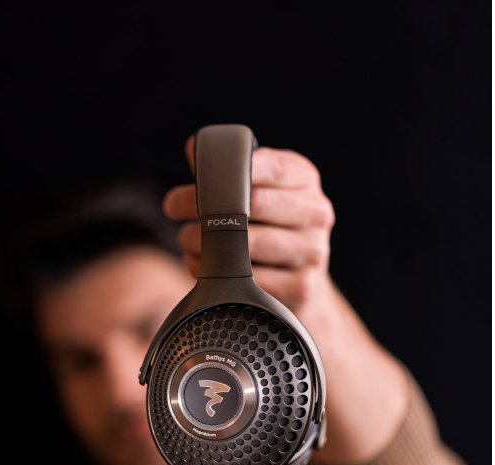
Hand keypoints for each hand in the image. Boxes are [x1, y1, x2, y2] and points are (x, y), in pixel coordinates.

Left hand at [163, 134, 409, 464]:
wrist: (300, 285)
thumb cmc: (268, 229)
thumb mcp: (255, 192)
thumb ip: (226, 169)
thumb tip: (194, 146)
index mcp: (305, 181)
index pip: (271, 166)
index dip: (230, 171)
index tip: (197, 181)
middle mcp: (317, 213)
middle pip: (253, 204)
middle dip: (205, 205)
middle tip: (177, 208)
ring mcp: (313, 252)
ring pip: (248, 243)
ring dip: (205, 242)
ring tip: (186, 240)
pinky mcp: (302, 287)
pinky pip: (250, 279)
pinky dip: (218, 274)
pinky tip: (204, 268)